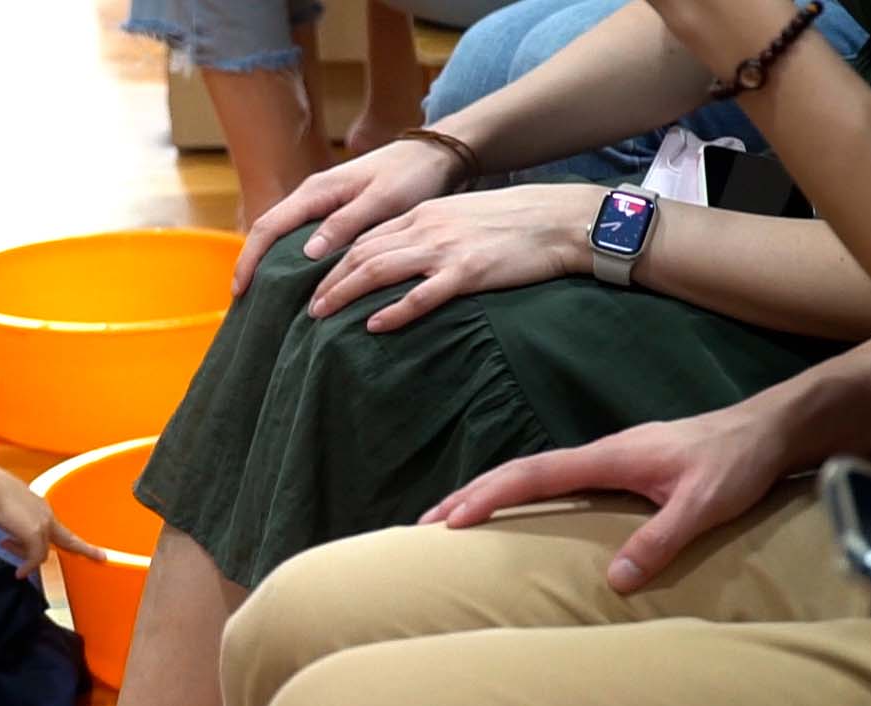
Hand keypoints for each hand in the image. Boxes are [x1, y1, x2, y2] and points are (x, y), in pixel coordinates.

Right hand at [0, 466, 105, 576]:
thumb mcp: (4, 506)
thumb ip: (12, 519)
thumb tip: (9, 535)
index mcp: (39, 506)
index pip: (55, 526)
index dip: (64, 538)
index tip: (73, 544)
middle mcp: (45, 513)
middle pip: (69, 538)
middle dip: (86, 549)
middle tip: (101, 557)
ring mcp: (42, 523)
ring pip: (43, 552)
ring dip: (27, 560)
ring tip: (17, 567)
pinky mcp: (35, 533)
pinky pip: (35, 558)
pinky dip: (27, 566)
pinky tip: (20, 573)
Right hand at [232, 138, 464, 295]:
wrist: (434, 156)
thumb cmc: (410, 176)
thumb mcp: (381, 201)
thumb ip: (345, 224)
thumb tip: (306, 253)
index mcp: (316, 191)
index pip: (268, 226)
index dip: (249, 259)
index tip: (239, 290)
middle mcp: (311, 196)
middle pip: (267, 232)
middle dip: (250, 264)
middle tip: (243, 301)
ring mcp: (320, 203)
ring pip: (282, 236)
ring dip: (267, 263)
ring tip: (262, 297)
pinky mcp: (333, 212)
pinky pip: (299, 237)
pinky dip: (289, 259)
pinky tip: (293, 281)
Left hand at [307, 184, 599, 332]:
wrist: (562, 219)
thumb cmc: (515, 222)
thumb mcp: (462, 218)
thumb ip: (429, 234)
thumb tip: (401, 257)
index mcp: (424, 214)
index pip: (365, 238)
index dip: (334, 262)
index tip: (315, 284)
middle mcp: (427, 228)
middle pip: (362, 254)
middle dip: (329, 281)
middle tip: (307, 308)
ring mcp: (447, 250)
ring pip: (380, 271)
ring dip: (346, 294)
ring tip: (323, 316)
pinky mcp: (469, 272)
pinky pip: (422, 295)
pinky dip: (394, 311)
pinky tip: (374, 326)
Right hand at [419, 406, 789, 592]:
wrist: (768, 430)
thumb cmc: (737, 462)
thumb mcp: (705, 505)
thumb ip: (660, 539)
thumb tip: (615, 580)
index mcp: (608, 457)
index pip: (532, 475)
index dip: (488, 496)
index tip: (451, 519)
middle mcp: (599, 454)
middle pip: (518, 471)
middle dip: (469, 496)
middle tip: (427, 526)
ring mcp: (607, 459)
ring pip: (532, 474)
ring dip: (490, 494)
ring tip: (453, 521)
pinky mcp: (618, 468)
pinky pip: (553, 481)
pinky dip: (519, 495)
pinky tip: (513, 515)